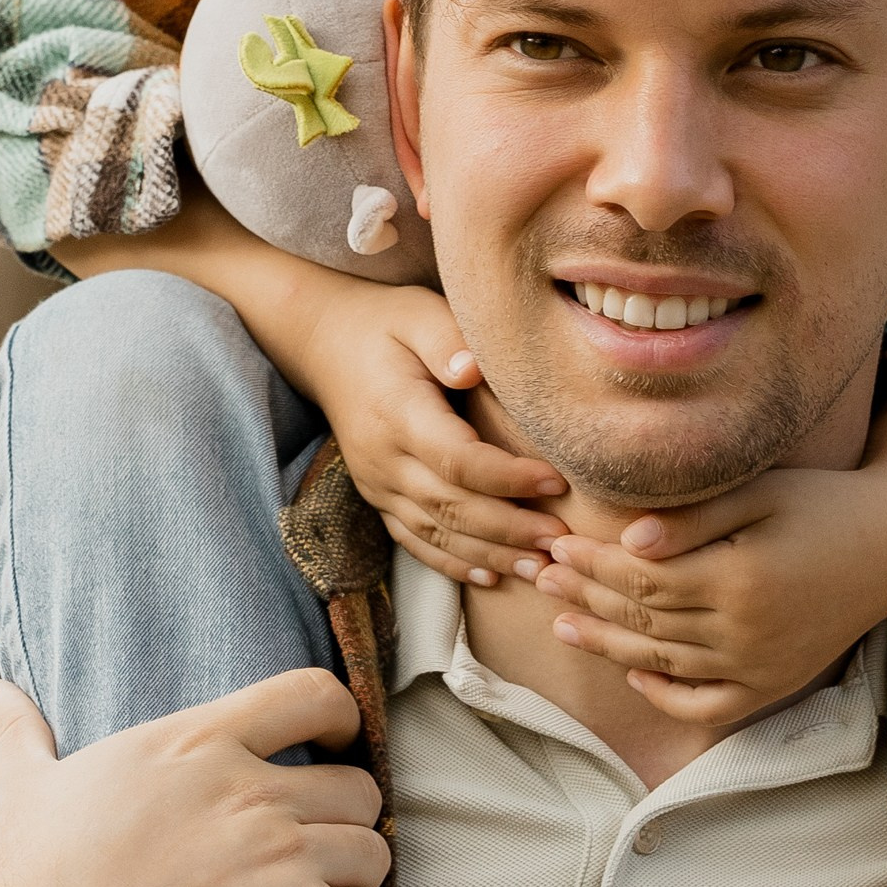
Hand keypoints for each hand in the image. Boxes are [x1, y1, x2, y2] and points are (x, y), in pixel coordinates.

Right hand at [0, 669, 394, 886]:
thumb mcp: (22, 791)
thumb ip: (18, 735)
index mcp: (196, 743)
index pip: (313, 693)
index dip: (338, 717)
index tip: (333, 743)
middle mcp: (250, 792)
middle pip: (358, 786)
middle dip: (343, 820)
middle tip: (310, 854)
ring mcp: (281, 857)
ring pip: (373, 854)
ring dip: (351, 882)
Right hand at [56, 190, 567, 584]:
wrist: (323, 342)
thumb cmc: (384, 324)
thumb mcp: (416, 312)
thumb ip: (445, 337)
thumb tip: (473, 369)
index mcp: (398, 412)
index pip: (458, 459)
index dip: (508, 477)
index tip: (557, 482)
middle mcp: (384, 458)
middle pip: (452, 507)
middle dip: (511, 528)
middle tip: (564, 542)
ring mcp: (377, 482)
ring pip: (436, 533)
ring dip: (490, 554)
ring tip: (541, 570)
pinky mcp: (378, 495)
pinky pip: (414, 539)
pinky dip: (453, 561)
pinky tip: (492, 574)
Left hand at [529, 367, 886, 724]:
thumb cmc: (823, 502)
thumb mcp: (761, 491)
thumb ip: (694, 516)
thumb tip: (627, 541)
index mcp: (740, 579)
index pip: (643, 579)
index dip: (593, 562)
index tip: (558, 542)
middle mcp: (747, 634)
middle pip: (644, 620)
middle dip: (587, 597)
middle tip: (540, 575)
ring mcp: (760, 667)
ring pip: (663, 664)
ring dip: (606, 646)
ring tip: (562, 625)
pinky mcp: (772, 685)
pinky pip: (705, 705)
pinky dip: (665, 695)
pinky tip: (632, 673)